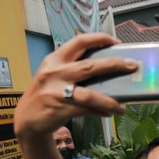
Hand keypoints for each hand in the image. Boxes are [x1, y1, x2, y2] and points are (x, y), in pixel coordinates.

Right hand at [13, 33, 137, 138]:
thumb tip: (108, 68)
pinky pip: (87, 110)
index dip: (99, 38)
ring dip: (110, 100)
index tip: (116, 41)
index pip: (78, 42)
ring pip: (90, 94)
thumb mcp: (54, 75)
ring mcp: (56, 91)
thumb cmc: (46, 94)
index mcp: (55, 60)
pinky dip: (101, 111)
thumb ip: (74, 68)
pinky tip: (111, 112)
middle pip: (89, 66)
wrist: (26, 120)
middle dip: (114, 64)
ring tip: (123, 105)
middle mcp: (55, 73)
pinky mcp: (60, 109)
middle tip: (132, 65)